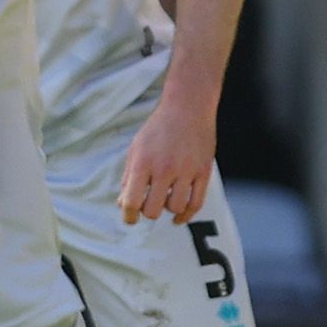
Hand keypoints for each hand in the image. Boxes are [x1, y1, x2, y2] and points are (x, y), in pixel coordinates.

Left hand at [114, 93, 219, 224]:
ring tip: (165, 197)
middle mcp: (164, 168)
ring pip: (175, 208)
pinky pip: (196, 204)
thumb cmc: (159, 128)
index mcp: (143, 162)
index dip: (128, 216)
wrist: (188, 107)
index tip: (130, 218)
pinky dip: (186, 215)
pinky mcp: (203, 172)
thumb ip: (128, 177)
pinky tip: (178, 217)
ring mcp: (186, 170)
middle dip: (148, 212)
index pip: (131, 201)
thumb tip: (122, 204)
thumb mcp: (136, 148)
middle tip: (148, 204)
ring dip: (168, 208)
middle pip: (153, 210)